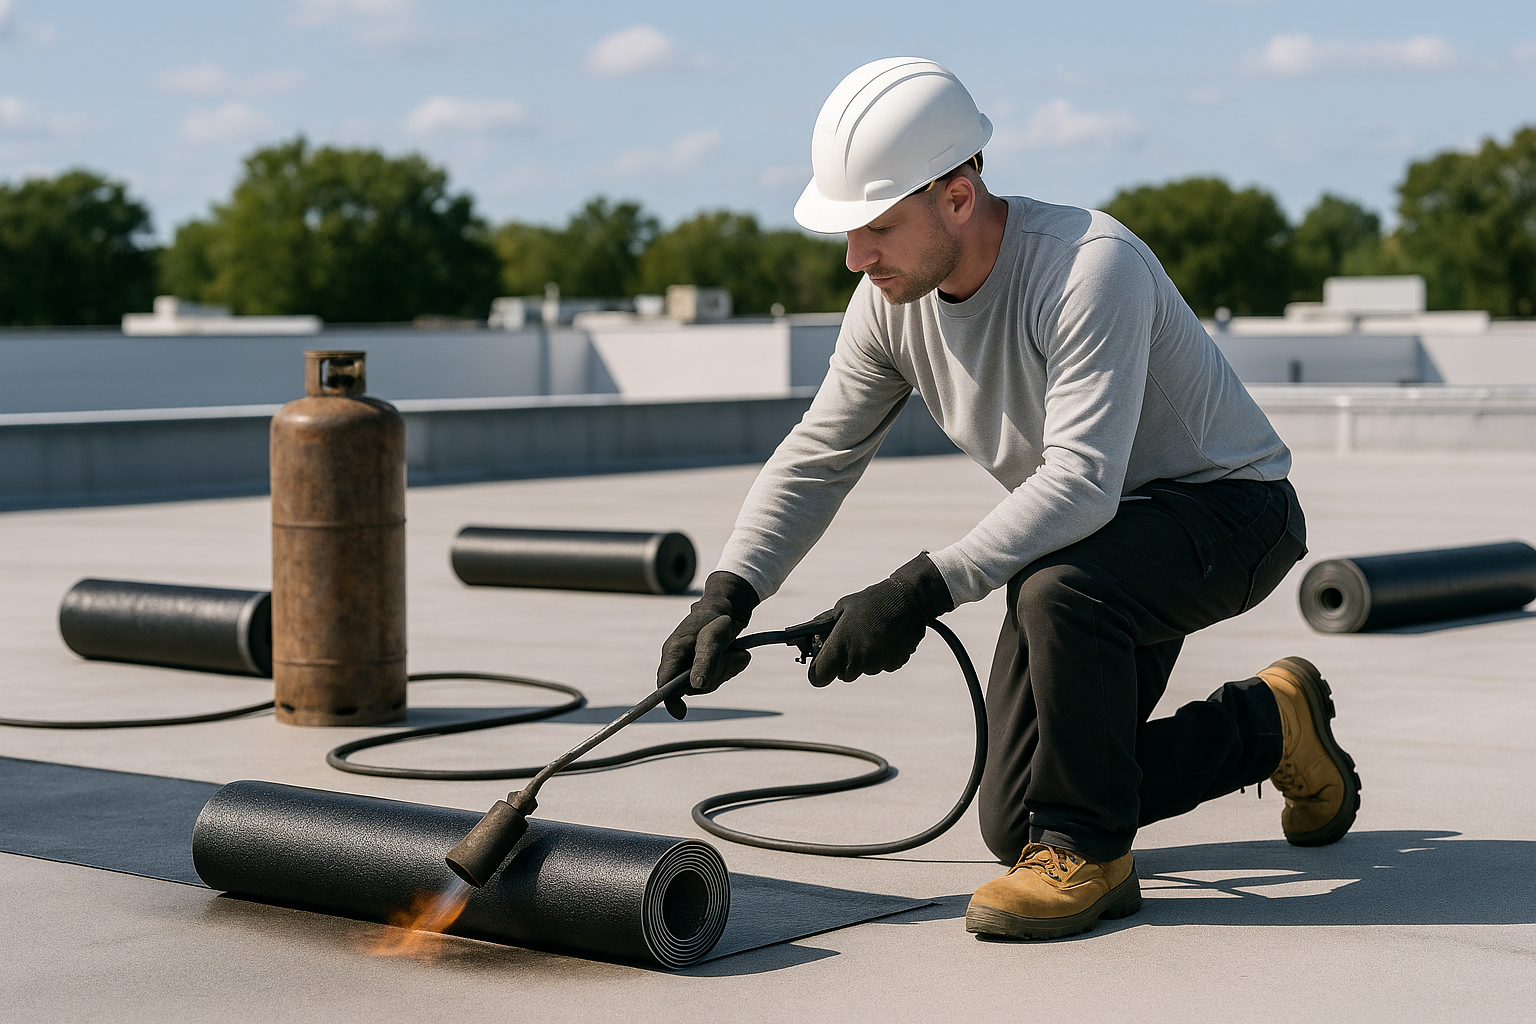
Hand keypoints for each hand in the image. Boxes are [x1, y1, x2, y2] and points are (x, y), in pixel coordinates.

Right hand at [656, 571, 760, 718]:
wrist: (729, 607)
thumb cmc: (716, 619)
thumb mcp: (714, 639)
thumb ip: (705, 662)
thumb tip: (697, 686)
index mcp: (673, 652)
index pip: (665, 684)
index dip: (670, 700)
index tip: (681, 713)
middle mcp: (678, 660)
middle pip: (691, 687)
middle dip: (715, 677)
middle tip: (732, 658)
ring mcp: (691, 663)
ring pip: (706, 683)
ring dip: (726, 670)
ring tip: (738, 653)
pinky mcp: (704, 664)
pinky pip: (716, 676)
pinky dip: (730, 667)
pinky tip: (738, 654)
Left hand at [809, 553, 953, 685]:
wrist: (908, 599)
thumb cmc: (872, 601)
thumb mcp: (842, 607)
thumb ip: (826, 625)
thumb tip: (812, 635)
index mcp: (840, 644)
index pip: (819, 676)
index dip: (818, 673)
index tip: (820, 666)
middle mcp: (858, 658)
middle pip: (844, 674)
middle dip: (844, 663)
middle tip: (850, 643)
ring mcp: (877, 663)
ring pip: (864, 670)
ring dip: (864, 659)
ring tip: (871, 635)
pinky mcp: (894, 663)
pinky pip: (882, 666)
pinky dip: (882, 657)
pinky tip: (886, 638)